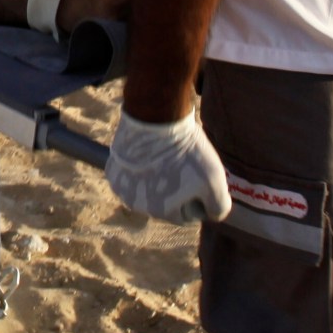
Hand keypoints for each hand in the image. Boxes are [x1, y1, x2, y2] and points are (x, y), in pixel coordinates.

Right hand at [107, 108, 232, 224]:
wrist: (155, 117)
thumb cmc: (187, 150)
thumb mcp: (215, 180)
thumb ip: (219, 206)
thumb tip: (212, 214)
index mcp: (161, 211)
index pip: (187, 213)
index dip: (197, 195)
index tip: (198, 175)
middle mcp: (137, 205)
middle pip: (165, 202)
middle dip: (176, 188)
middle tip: (183, 164)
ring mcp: (121, 188)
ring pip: (147, 188)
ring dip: (157, 177)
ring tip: (166, 156)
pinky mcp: (113, 170)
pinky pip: (131, 175)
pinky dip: (140, 166)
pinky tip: (149, 152)